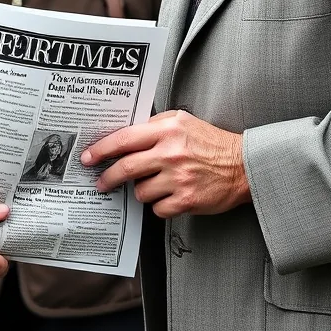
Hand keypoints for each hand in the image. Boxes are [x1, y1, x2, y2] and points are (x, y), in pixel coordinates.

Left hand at [81, 110, 250, 217]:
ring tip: (157, 184)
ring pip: (140, 192)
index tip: (87, 157)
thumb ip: (153, 125)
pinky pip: (158, 209)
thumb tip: (123, 137)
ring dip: (143, 191)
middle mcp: (171, 153)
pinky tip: (170, 196)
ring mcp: (179, 178)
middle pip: (126, 168)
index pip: (124, 139)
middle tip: (100, 183)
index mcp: (167, 130)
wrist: (243, 165)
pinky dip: (160, 205)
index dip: (101, 149)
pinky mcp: (187, 200)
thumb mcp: (182, 121)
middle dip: (108, 178)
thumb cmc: (210, 142)